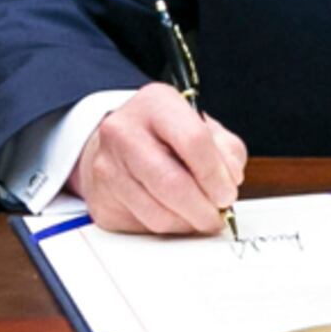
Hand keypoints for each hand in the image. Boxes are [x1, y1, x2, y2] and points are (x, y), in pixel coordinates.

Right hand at [75, 82, 249, 234]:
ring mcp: (107, 166)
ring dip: (187, 224)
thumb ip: (226, 152)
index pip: (193, 140)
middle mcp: (124, 131)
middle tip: (216, 217)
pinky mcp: (101, 199)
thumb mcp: (205, 128)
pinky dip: (167, 228)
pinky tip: (174, 216)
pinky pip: (142, 226)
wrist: (119, 144)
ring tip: (198, 217)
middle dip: (202, 209)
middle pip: (171, 183)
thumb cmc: (168, 136)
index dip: (215, 175)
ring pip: (157, 213)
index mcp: (156, 103)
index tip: (227, 194)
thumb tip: (228, 183)